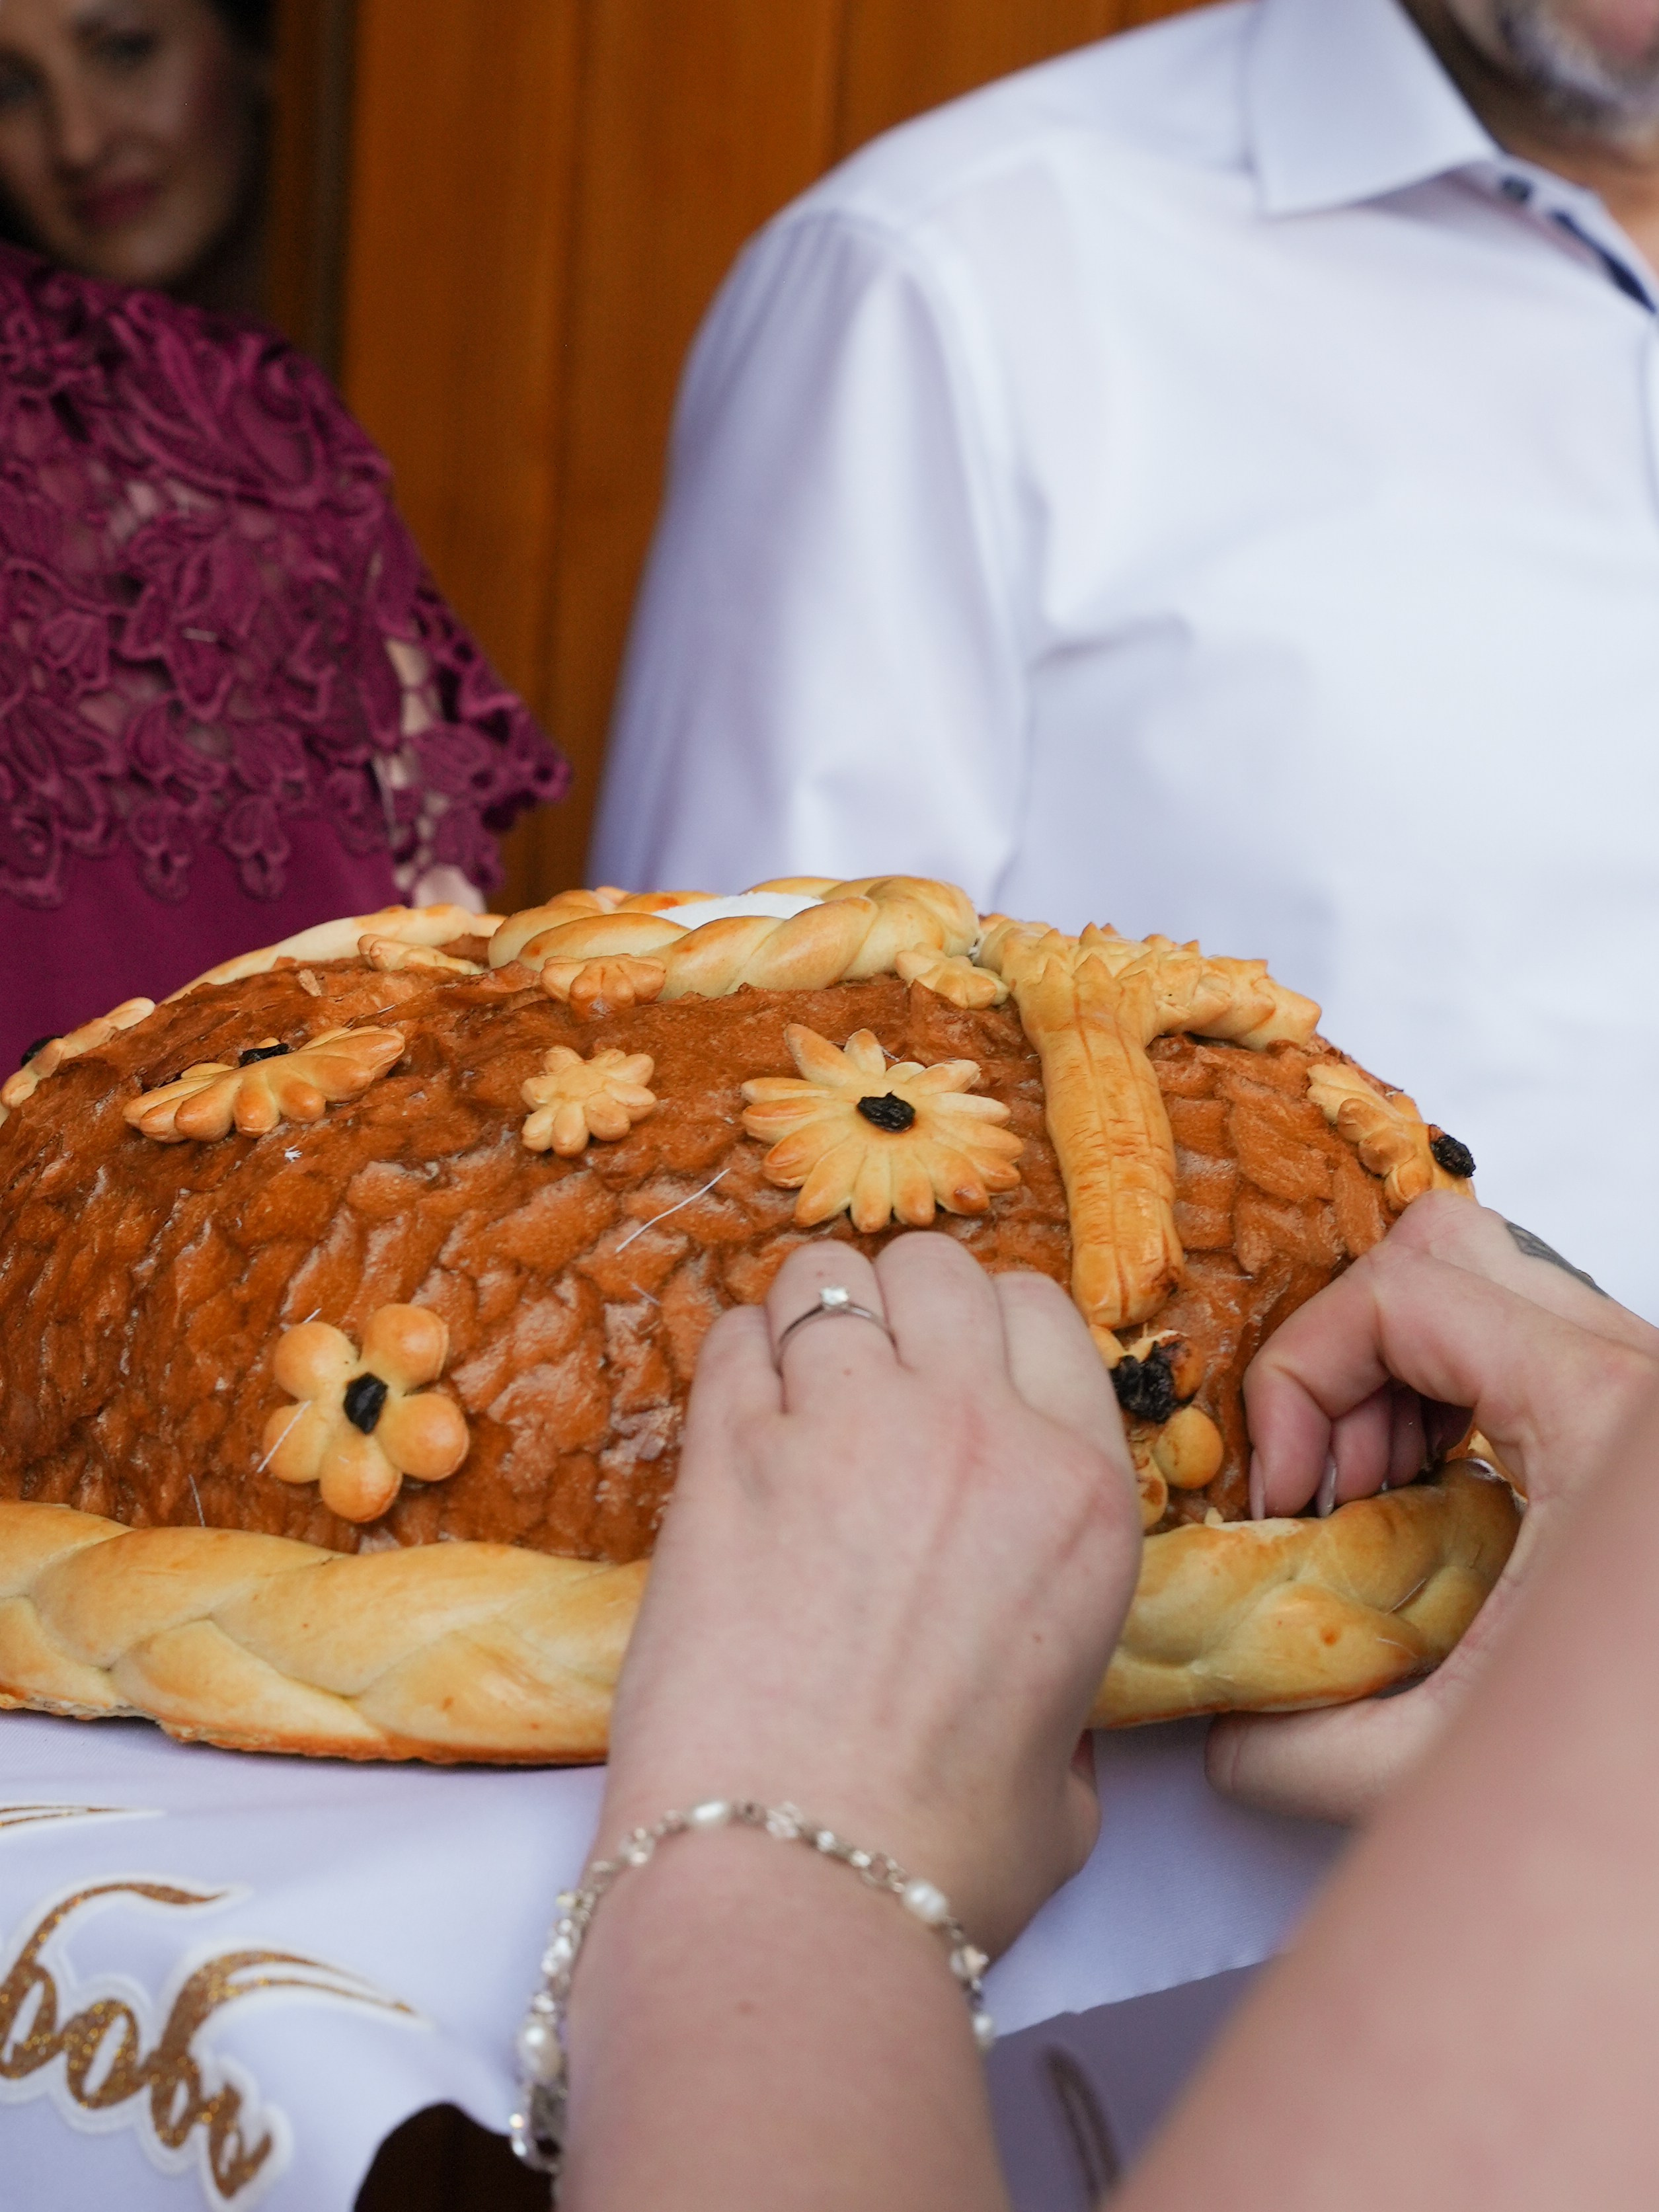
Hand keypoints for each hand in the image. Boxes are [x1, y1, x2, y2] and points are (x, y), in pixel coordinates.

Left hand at [597, 1231, 1140, 1954]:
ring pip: (827, 1276)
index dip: (990, 1331)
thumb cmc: (940, 1852)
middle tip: (869, 1381)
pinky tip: (734, 1426)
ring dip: (810, 1320)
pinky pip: (733, 1336)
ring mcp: (847, 1427)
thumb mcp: (1069, 1769)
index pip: (1043, 1312)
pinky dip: (735, 1361)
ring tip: (792, 1393)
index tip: (953, 1375)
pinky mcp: (728, 1453)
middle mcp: (975, 1432)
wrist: (796, 1880)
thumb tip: (1038, 1706)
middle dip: (902, 1304)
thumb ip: (1062, 1692)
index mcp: (1080, 1493)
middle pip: (938, 1267)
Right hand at [1207, 1194, 1658, 1822]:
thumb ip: (1312, 1747)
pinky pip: (1521, 1341)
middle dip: (1345, 1359)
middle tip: (1329, 1482)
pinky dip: (1447, 1395)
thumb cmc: (1654, 1767)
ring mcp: (1647, 1383)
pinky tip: (1435, 1501)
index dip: (1300, 1376)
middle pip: (1440, 1254)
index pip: (1401, 1293)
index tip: (1286, 1493)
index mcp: (1607, 1411)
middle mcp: (1640, 1369)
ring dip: (1392, 1376)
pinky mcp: (1643, 1414)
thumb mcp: (1458, 1761)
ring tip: (1375, 1498)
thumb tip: (1224, 1730)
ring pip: (1479, 1284)